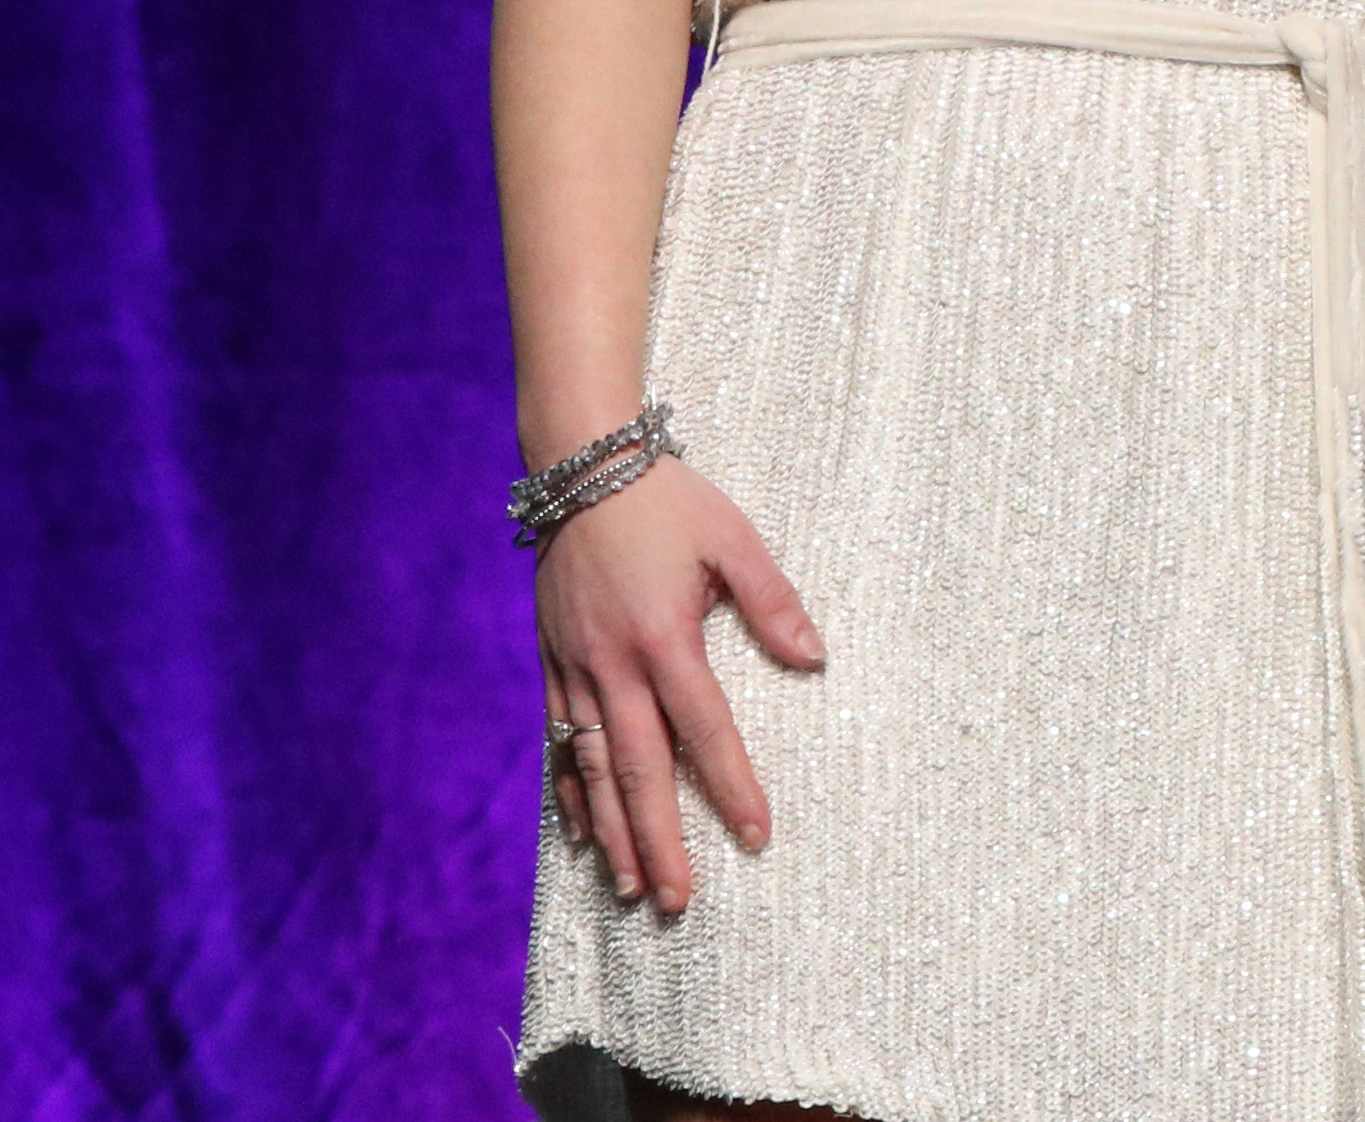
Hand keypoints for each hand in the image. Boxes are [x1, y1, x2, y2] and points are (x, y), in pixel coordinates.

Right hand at [535, 454, 821, 911]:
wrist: (583, 466)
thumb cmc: (668, 500)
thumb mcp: (733, 538)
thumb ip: (772, 602)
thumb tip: (813, 659)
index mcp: (664, 637)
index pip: (705, 731)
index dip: (733, 786)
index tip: (757, 835)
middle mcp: (613, 665)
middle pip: (639, 771)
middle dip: (660, 840)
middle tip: (678, 899)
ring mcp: (574, 667)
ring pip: (590, 769)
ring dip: (612, 831)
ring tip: (630, 886)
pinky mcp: (551, 661)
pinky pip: (557, 741)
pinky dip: (570, 792)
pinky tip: (582, 833)